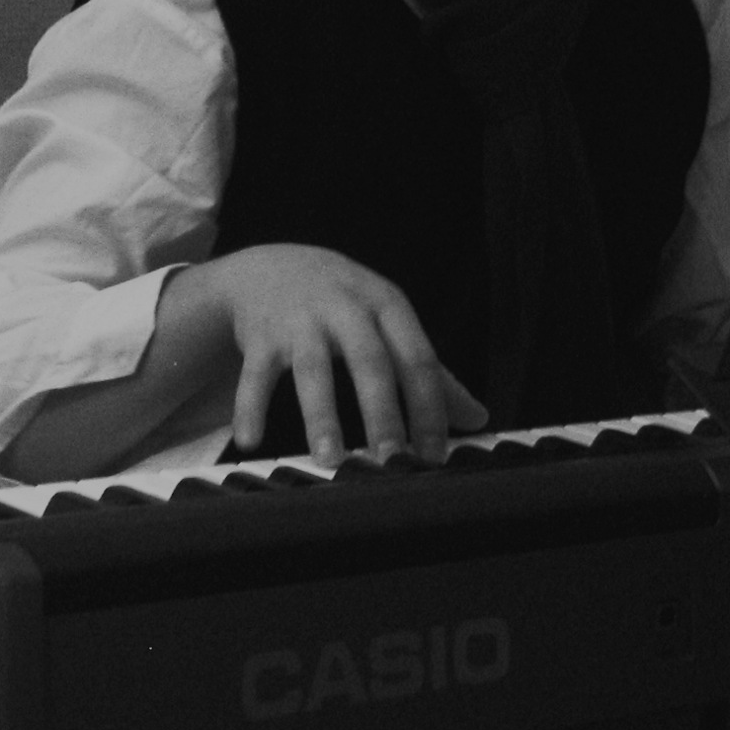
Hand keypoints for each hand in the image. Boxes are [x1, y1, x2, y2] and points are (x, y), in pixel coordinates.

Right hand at [176, 244, 487, 464]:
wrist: (269, 268)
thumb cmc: (343, 304)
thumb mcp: (387, 323)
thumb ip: (428, 371)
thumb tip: (479, 418)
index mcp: (385, 306)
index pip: (417, 358)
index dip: (428, 408)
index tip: (434, 456)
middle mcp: (344, 308)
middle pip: (369, 361)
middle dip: (381, 412)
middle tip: (391, 461)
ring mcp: (299, 320)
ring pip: (313, 370)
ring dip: (321, 416)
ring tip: (329, 458)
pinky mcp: (260, 336)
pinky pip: (256, 375)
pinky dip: (251, 407)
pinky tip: (250, 440)